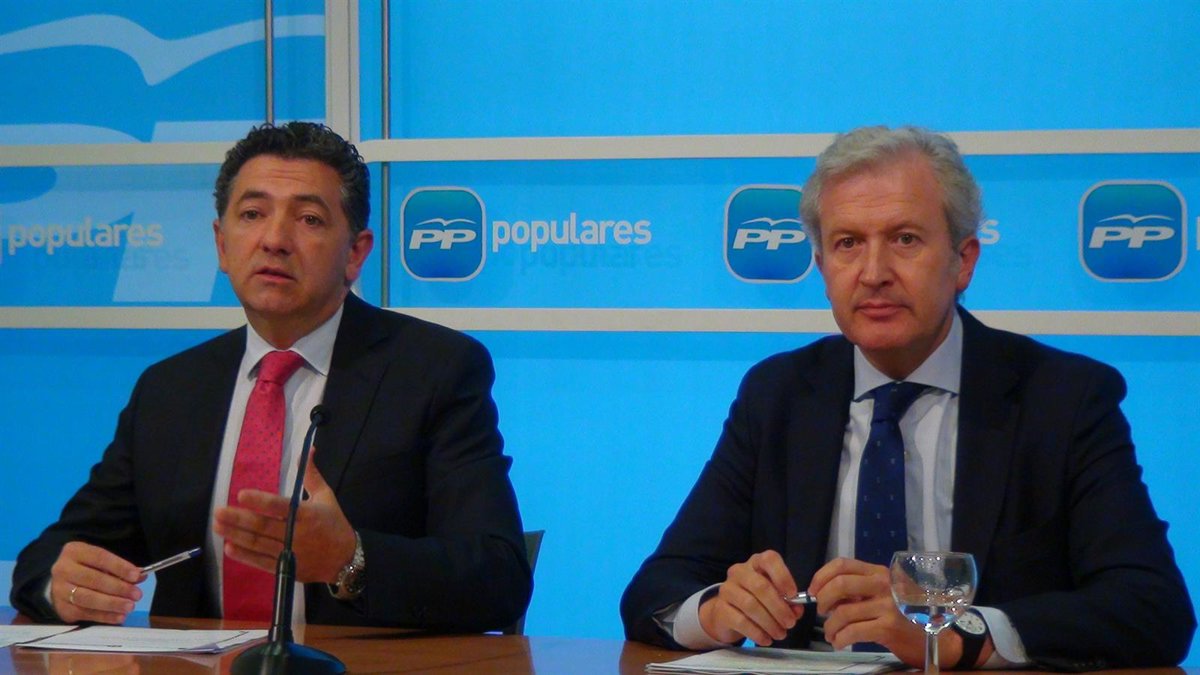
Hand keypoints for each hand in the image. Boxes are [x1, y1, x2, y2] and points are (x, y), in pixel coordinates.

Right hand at [49, 542, 142, 623]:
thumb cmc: (87, 568)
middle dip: (118, 588)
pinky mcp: (61, 608)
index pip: (99, 557)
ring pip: (87, 598)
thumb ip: (120, 569)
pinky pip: (85, 613)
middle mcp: (63, 569)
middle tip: (136, 594)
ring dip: (112, 604)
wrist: (62, 583)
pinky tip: (119, 617)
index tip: (136, 575)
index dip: (119, 567)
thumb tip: (141, 576)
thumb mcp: (101, 562)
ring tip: (129, 606)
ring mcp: (59, 590)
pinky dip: (104, 616)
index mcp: (74, 551)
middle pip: (93, 579)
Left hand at [213, 450, 355, 583]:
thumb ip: (311, 475)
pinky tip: (229, 547)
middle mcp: (297, 534)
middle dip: (239, 519)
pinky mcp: (286, 569)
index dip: (261, 501)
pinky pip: (262, 562)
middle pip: (264, 526)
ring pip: (259, 544)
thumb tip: (307, 449)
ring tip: (217, 526)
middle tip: (218, 512)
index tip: (241, 494)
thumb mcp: (326, 496)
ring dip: (236, 535)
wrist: (346, 559)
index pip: (281, 507)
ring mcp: (291, 554)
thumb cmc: (334, 524)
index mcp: (308, 514)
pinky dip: (245, 556)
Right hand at [698, 550, 804, 645]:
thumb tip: (796, 610)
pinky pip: (741, 621)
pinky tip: (766, 639)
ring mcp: (727, 589)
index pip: (769, 559)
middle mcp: (740, 572)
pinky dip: (757, 632)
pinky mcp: (720, 608)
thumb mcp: (773, 596)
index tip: (793, 594)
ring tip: (780, 634)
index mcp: (756, 563)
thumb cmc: (755, 599)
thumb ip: (787, 601)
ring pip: (751, 605)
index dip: (783, 576)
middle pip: (761, 586)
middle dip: (779, 607)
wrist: (726, 613)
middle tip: (790, 623)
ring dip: (770, 623)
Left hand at [809, 557, 942, 665]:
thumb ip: (859, 591)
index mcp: (880, 573)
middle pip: (839, 584)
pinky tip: (840, 642)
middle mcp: (884, 584)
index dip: (821, 576)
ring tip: (831, 634)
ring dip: (830, 626)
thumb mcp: (884, 595)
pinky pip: (852, 631)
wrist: (938, 639)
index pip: (843, 564)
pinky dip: (840, 638)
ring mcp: (887, 605)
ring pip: (843, 612)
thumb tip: (826, 595)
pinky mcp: (888, 626)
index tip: (813, 590)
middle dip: (822, 600)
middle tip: (822, 612)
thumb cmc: (907, 617)